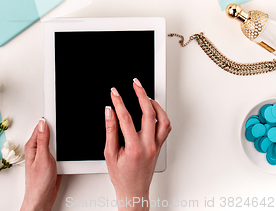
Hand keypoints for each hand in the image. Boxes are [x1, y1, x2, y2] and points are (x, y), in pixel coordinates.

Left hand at [21, 118, 61, 210]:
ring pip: (55, 141)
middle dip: (57, 130)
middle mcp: (37, 149)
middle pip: (49, 132)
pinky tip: (64, 153)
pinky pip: (58, 150)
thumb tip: (43, 123)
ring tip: (64, 144)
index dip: (50, 119)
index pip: (41, 126)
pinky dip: (62, 150)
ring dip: (60, 142)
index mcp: (32, 145)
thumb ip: (43, 140)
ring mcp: (44, 155)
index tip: (57, 112)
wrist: (42, 200)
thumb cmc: (38, 183)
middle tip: (63, 131)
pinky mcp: (50, 161)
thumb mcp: (43, 158)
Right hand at [104, 79, 170, 209]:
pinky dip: (161, 115)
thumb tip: (109, 111)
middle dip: (141, 94)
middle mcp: (148, 146)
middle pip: (149, 113)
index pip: (126, 118)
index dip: (119, 102)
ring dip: (155, 104)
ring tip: (145, 95)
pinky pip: (166, 127)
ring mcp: (156, 146)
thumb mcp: (110, 154)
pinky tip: (153, 109)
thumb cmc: (121, 176)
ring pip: (163, 119)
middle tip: (135, 84)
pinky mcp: (160, 146)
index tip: (114, 92)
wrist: (134, 192)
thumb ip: (110, 130)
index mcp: (134, 148)